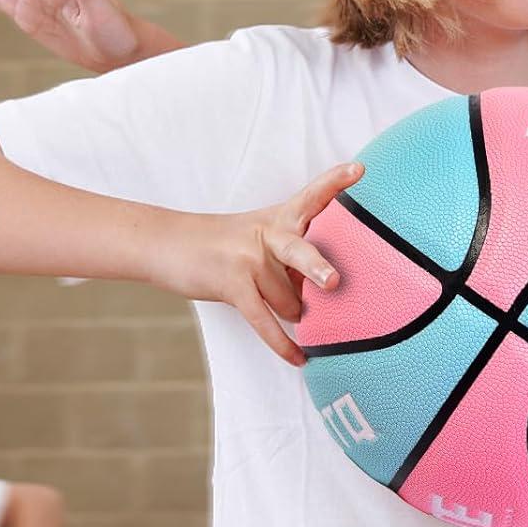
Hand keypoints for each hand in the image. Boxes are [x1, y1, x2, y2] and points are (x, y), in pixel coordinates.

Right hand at [155, 162, 363, 365]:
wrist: (167, 243)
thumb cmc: (226, 243)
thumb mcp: (262, 233)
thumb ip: (295, 251)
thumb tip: (328, 288)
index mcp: (280, 218)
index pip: (313, 196)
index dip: (336, 182)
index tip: (360, 169)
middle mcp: (268, 235)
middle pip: (302, 253)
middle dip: (318, 269)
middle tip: (333, 282)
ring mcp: (249, 260)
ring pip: (290, 302)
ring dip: (291, 311)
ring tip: (271, 297)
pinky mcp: (233, 285)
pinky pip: (265, 321)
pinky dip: (282, 343)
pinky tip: (298, 358)